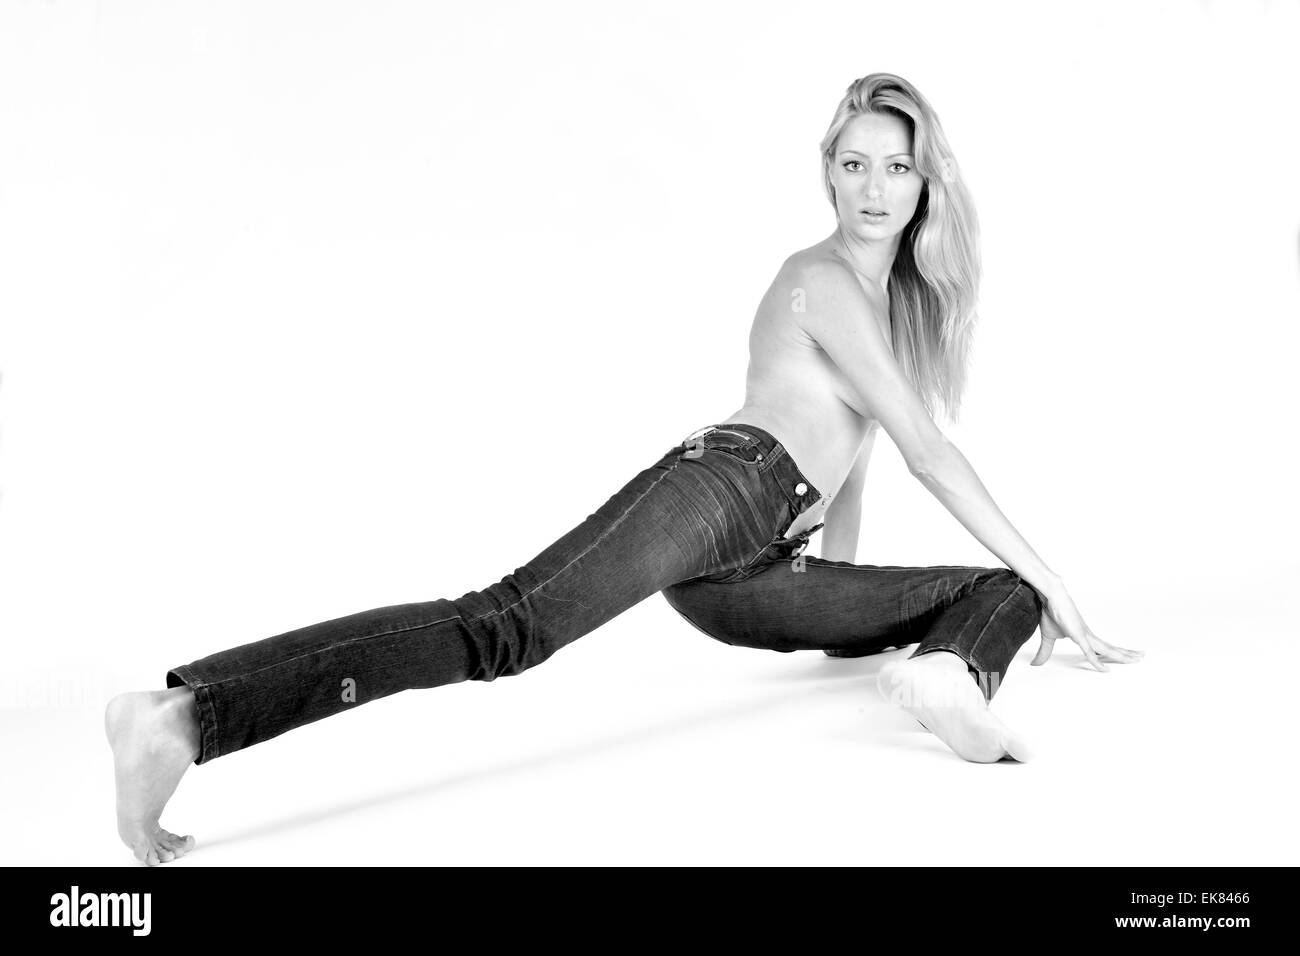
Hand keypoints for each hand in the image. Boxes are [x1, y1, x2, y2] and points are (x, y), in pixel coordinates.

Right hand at [1029, 585, 1144, 671]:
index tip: (1124, 656)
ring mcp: (1086, 635)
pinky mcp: (1078, 636)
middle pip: (1111, 647)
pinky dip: (1097, 662)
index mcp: (1084, 635)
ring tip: (1137, 658)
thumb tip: (1036, 664)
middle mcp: (1089, 635)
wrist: (1051, 596)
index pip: (1103, 646)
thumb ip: (1045, 652)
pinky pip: (1089, 653)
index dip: (1114, 651)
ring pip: (1108, 650)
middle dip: (1126, 653)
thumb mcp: (1048, 637)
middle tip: (1141, 656)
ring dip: (1122, 655)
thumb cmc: (1051, 613)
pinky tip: (1106, 670)